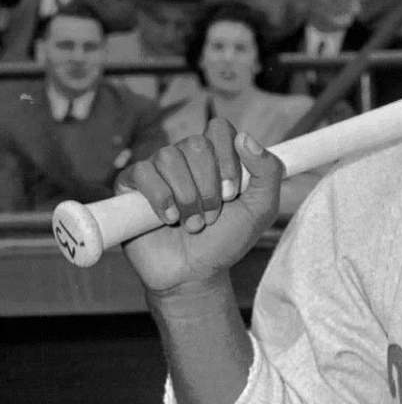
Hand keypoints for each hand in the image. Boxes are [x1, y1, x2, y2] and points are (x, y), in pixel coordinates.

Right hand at [119, 117, 282, 296]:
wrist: (195, 274)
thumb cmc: (226, 241)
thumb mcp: (261, 209)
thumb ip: (268, 172)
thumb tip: (245, 137)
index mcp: (215, 157)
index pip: (219, 129)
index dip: (228, 160)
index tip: (231, 194)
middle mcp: (185, 158)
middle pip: (196, 144)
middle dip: (208, 186)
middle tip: (212, 216)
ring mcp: (157, 170)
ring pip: (169, 157)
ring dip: (187, 198)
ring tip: (193, 224)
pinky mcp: (131, 185)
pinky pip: (142, 172)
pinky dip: (161, 198)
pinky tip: (168, 219)